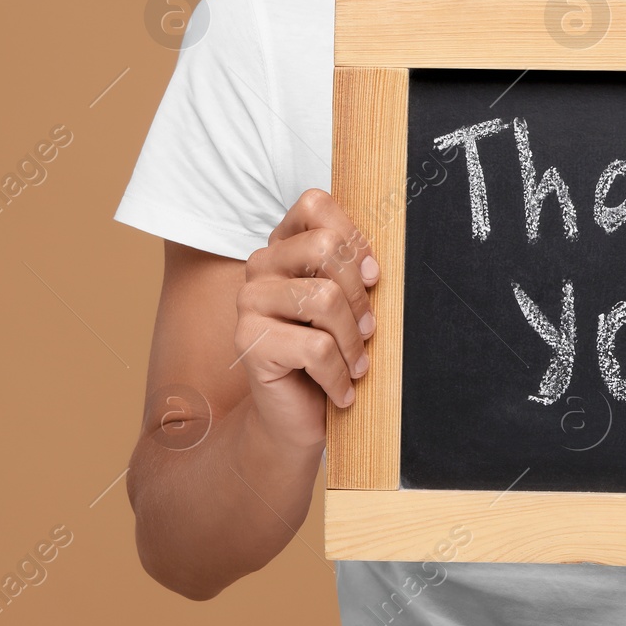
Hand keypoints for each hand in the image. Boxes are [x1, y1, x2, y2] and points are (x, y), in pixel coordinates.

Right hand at [234, 189, 379, 450]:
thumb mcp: (348, 306)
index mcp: (284, 247)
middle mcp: (261, 267)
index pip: (315, 205)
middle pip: (325, 247)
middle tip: (367, 329)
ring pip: (324, 299)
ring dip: (352, 340)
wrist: (295, 420)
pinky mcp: (249, 342)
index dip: (353, 237)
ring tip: (356, 364)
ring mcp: (250, 302)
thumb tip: (375, 265)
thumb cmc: (329, 357)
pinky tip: (341, 390)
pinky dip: (339, 375)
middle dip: (359, 294)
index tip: (371, 277)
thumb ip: (354, 272)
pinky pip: (316, 347)